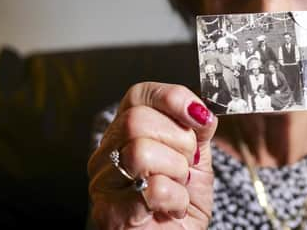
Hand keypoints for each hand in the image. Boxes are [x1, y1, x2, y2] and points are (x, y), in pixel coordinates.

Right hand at [88, 82, 217, 228]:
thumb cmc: (179, 204)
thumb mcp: (196, 159)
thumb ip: (197, 131)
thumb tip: (201, 110)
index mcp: (128, 131)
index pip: (139, 94)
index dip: (171, 98)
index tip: (198, 116)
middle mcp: (109, 152)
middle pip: (137, 121)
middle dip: (179, 142)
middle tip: (186, 164)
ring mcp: (104, 182)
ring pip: (140, 152)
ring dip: (176, 172)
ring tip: (178, 187)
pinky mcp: (110, 212)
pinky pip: (152, 189)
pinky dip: (175, 199)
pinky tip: (171, 207)